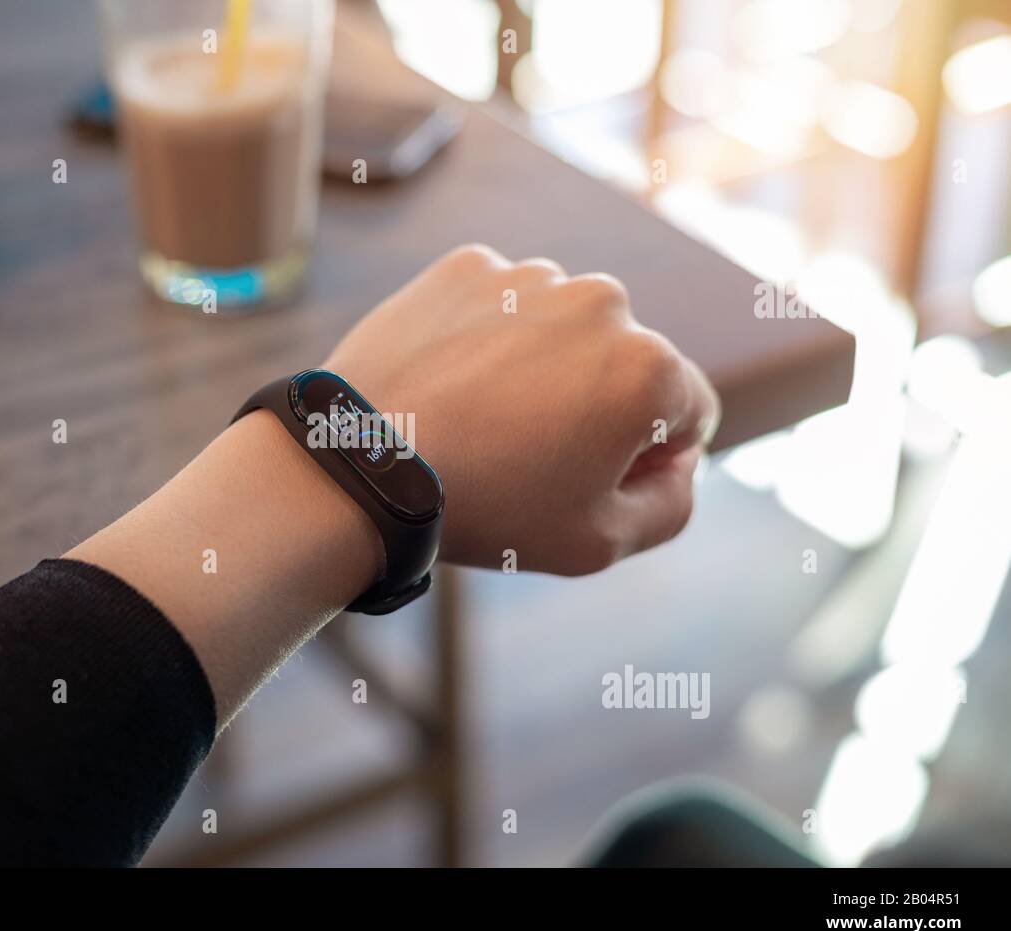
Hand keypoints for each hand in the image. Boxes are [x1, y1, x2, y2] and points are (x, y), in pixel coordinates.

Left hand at [71, 244, 720, 722]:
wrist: (361, 464)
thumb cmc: (487, 509)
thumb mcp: (601, 544)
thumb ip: (673, 504)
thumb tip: (679, 460)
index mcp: (650, 369)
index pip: (688, 413)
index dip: (648, 460)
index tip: (585, 480)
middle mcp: (603, 302)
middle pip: (625, 364)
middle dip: (596, 406)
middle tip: (528, 454)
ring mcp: (531, 275)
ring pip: (563, 329)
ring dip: (543, 367)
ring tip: (484, 420)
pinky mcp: (470, 266)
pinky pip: (503, 305)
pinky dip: (489, 339)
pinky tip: (453, 384)